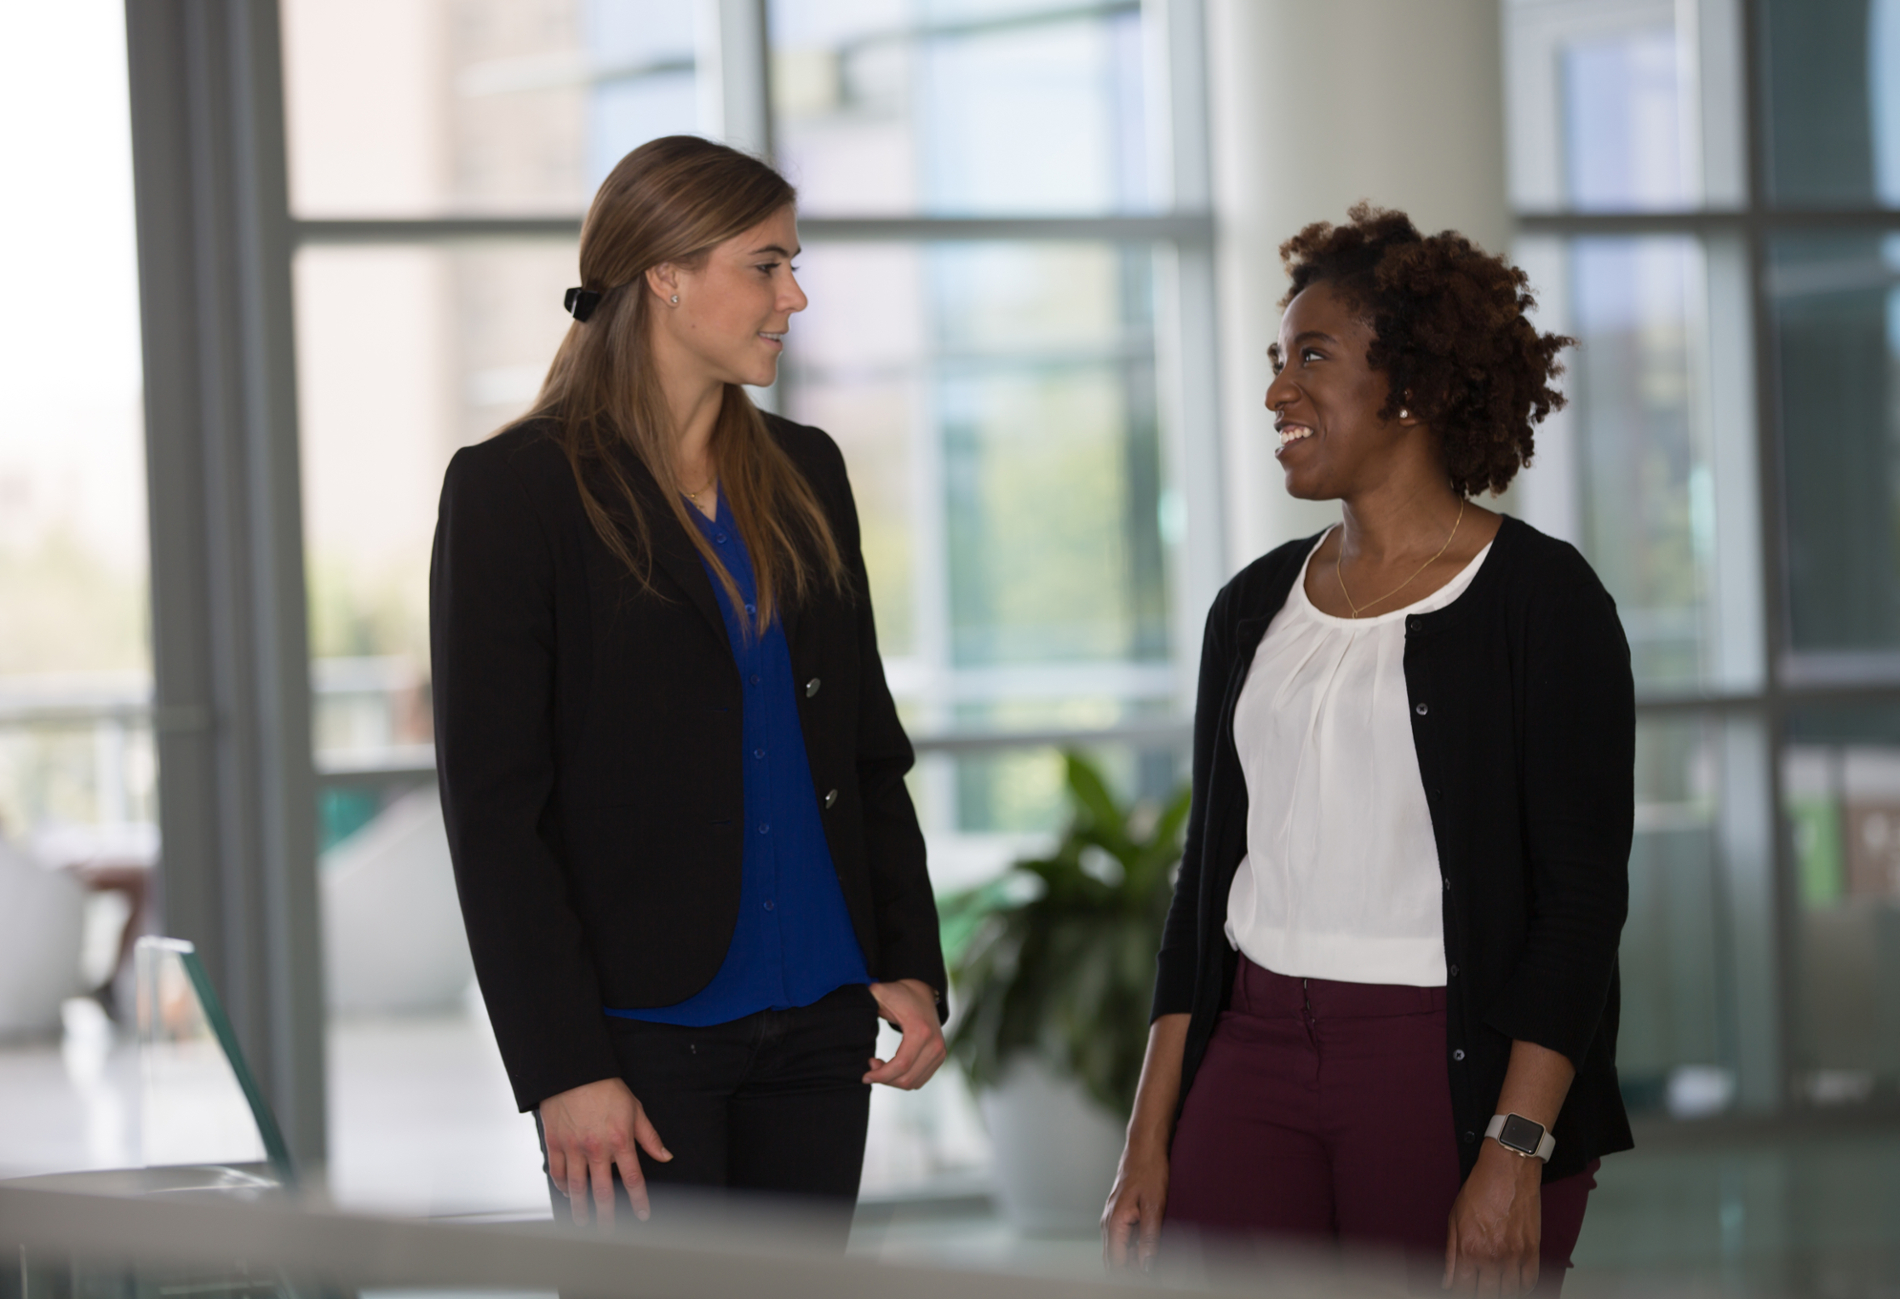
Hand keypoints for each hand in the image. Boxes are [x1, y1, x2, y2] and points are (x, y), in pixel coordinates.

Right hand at [538, 1076, 671, 1225]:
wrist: (574, 1071)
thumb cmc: (606, 1088)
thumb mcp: (635, 1109)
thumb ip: (649, 1137)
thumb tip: (665, 1156)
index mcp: (620, 1140)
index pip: (633, 1178)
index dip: (639, 1200)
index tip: (642, 1215)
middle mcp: (596, 1148)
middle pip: (603, 1191)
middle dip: (607, 1214)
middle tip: (608, 1230)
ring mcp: (573, 1147)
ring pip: (577, 1187)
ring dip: (581, 1207)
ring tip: (583, 1221)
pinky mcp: (555, 1143)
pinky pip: (557, 1172)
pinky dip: (562, 1186)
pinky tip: (567, 1193)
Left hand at [863, 978, 945, 1088]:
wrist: (922, 992)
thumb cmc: (899, 995)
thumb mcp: (880, 993)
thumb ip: (866, 999)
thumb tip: (850, 1007)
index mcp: (920, 1031)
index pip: (901, 1065)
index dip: (881, 1075)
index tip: (865, 1075)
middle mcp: (935, 1044)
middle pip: (907, 1078)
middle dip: (885, 1078)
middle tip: (871, 1066)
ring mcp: (940, 1052)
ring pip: (913, 1083)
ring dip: (893, 1080)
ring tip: (881, 1066)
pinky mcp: (940, 1057)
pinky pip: (920, 1080)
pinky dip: (903, 1079)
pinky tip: (893, 1067)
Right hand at [1101, 1135, 1167, 1270]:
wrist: (1144, 1148)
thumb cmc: (1149, 1172)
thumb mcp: (1154, 1207)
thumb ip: (1150, 1238)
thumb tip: (1147, 1266)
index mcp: (1114, 1223)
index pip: (1116, 1263)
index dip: (1132, 1276)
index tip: (1149, 1278)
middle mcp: (1107, 1223)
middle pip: (1112, 1261)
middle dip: (1130, 1272)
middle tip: (1151, 1273)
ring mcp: (1110, 1218)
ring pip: (1116, 1251)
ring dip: (1131, 1261)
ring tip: (1152, 1263)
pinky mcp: (1117, 1215)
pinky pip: (1120, 1241)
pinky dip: (1131, 1250)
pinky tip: (1147, 1248)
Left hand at [1444, 1140, 1542, 1293]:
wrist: (1508, 1169)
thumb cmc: (1480, 1189)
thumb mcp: (1455, 1219)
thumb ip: (1451, 1254)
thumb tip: (1447, 1280)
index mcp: (1469, 1249)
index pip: (1464, 1288)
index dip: (1462, 1292)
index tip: (1463, 1290)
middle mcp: (1492, 1256)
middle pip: (1488, 1294)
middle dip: (1482, 1294)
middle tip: (1480, 1288)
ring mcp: (1515, 1254)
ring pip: (1510, 1291)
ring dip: (1503, 1292)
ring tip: (1496, 1286)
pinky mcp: (1533, 1249)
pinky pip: (1531, 1280)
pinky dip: (1523, 1287)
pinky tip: (1515, 1284)